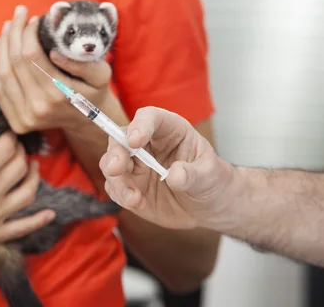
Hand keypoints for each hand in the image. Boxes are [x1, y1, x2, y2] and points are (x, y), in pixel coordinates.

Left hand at [0, 5, 113, 133]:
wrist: (88, 121)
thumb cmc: (94, 91)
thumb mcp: (101, 75)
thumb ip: (83, 63)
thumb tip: (54, 53)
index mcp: (59, 95)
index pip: (32, 56)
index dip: (28, 33)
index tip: (34, 19)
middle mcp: (39, 108)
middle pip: (15, 63)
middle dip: (14, 33)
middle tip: (19, 14)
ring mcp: (25, 118)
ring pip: (3, 74)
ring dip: (2, 46)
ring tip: (8, 26)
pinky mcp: (17, 122)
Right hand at [0, 112, 54, 247]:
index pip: (9, 147)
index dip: (11, 138)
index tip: (7, 136)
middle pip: (20, 168)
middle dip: (21, 154)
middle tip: (16, 150)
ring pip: (27, 193)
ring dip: (33, 178)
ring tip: (32, 168)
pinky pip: (21, 228)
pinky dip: (38, 220)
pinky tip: (49, 213)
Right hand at [99, 107, 234, 229]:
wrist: (208, 206)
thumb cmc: (212, 180)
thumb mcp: (210, 175)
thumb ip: (193, 174)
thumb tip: (175, 175)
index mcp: (169, 130)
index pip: (150, 117)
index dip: (140, 125)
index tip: (135, 141)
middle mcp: (147, 144)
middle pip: (121, 139)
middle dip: (116, 153)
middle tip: (116, 169)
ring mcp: (136, 166)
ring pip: (111, 164)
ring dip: (116, 180)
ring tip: (133, 198)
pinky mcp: (130, 186)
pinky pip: (115, 187)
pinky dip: (120, 195)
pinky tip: (137, 203)